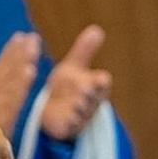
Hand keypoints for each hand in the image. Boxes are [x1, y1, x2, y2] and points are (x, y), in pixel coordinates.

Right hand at [0, 32, 40, 135]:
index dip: (8, 54)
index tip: (19, 38)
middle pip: (4, 71)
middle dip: (17, 53)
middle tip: (31, 36)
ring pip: (9, 80)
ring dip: (21, 62)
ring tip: (32, 46)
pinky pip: (11, 100)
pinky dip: (20, 85)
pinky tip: (30, 71)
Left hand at [40, 25, 110, 140]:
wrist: (55, 115)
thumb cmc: (66, 88)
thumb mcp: (75, 68)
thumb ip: (84, 51)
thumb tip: (97, 29)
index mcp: (93, 86)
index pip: (101, 82)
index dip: (101, 81)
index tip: (101, 78)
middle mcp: (88, 102)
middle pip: (91, 97)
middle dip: (88, 94)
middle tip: (84, 89)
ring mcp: (78, 117)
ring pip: (80, 113)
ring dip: (78, 108)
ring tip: (76, 103)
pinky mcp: (66, 129)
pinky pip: (67, 128)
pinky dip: (66, 124)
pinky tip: (60, 121)